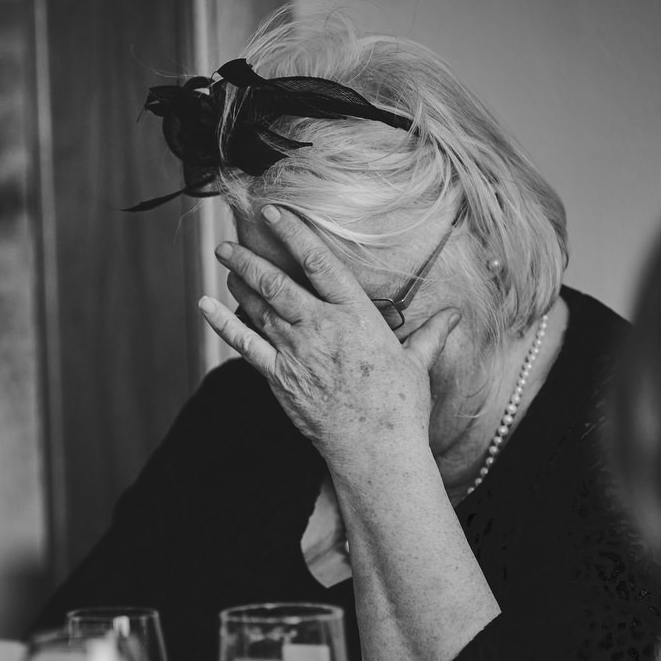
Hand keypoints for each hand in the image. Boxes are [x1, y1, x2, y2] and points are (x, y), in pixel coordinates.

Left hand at [198, 205, 460, 467]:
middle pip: (277, 282)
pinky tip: (206, 306)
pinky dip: (223, 324)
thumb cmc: (400, 406)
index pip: (318, 261)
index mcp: (355, 314)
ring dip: (239, 283)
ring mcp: (296, 352)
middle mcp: (321, 326)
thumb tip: (455, 315)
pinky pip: (245, 344)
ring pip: (259, 307)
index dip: (292, 232)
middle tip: (228, 241)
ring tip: (227, 264)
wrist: (375, 447)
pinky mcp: (280, 378)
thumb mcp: (418, 362)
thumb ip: (432, 333)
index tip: (272, 212)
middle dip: (249, 258)